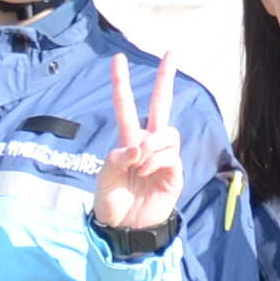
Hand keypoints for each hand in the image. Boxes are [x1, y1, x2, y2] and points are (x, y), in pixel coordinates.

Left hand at [93, 54, 184, 237]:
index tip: (117, 58)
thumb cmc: (111, 201)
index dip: (121, 83)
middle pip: (160, 104)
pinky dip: (158, 160)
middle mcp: (147, 143)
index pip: (126, 106)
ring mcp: (164, 157)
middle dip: (166, 78)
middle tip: (171, 53)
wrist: (124, 228)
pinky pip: (170, 154)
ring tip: (141, 164)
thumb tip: (140, 146)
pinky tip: (148, 172)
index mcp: (127, 140)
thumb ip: (118, 158)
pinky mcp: (174, 172)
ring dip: (153, 144)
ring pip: (167, 133)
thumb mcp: (105, 178)